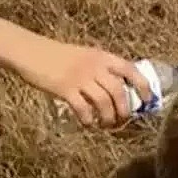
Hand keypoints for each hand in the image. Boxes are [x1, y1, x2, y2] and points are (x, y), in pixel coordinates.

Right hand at [0, 16, 152, 126]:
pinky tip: (87, 123)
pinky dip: (88, 120)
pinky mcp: (65, 89)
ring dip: (108, 119)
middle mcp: (94, 66)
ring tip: (106, 125)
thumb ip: (100, 68)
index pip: (130, 70)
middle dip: (125, 111)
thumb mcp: (84, 55)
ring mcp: (80, 78)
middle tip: (122, 121)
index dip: (143, 86)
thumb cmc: (57, 55)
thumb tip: (117, 89)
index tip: (146, 100)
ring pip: (104, 103)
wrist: (31, 52)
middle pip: (119, 92)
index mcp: (102, 56)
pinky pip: (83, 109)